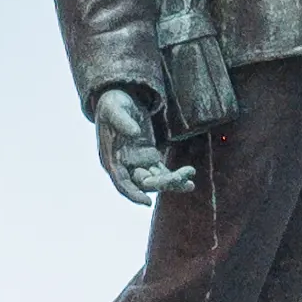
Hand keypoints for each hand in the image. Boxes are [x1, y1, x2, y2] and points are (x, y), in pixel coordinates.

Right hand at [91, 84, 191, 206]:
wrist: (120, 99)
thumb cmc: (113, 104)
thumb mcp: (114, 108)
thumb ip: (122, 120)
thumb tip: (134, 133)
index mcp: (111, 159)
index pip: (122, 182)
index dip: (133, 194)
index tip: (146, 202)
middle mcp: (124, 166)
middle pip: (144, 183)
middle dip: (163, 183)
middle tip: (182, 177)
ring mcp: (138, 164)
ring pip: (156, 180)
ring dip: (173, 181)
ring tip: (189, 177)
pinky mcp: (149, 158)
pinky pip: (163, 173)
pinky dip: (175, 178)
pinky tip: (189, 181)